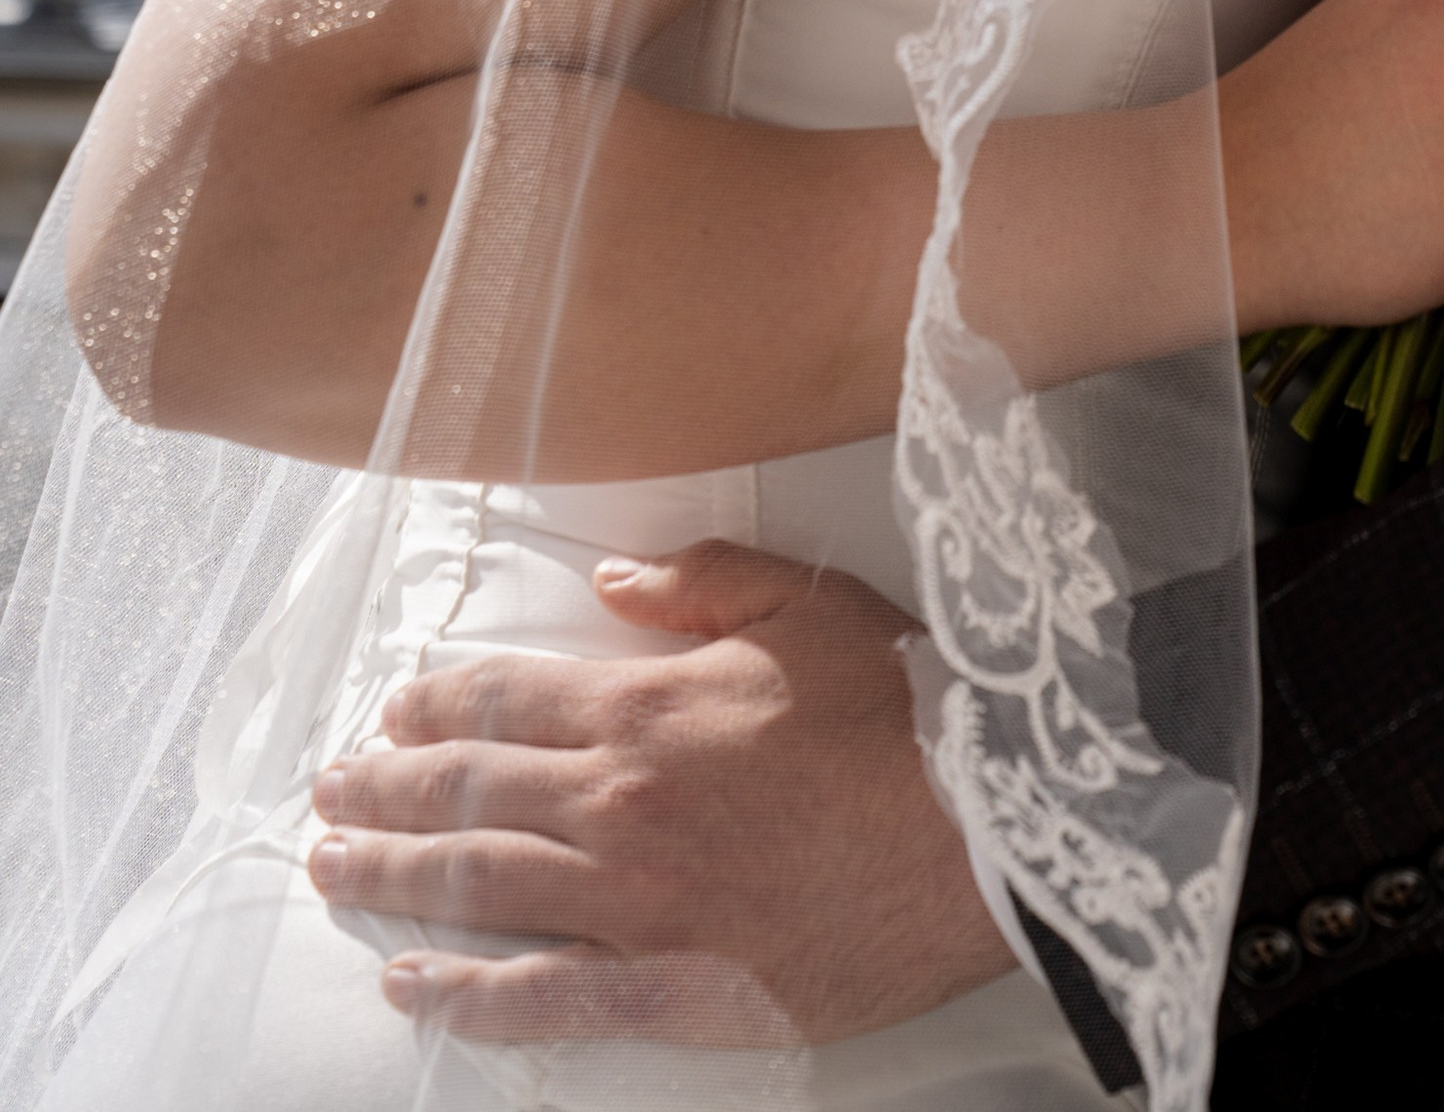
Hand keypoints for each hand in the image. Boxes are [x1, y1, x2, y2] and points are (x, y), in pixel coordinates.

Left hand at [307, 542, 1015, 1044]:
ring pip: (476, 888)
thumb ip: (705, 583)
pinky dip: (465, 993)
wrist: (985, 831)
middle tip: (329, 791)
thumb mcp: (811, 605)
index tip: (392, 710)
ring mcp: (633, 901)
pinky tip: (412, 984)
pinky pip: (542, 997)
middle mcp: (617, 802)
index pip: (502, 698)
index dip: (433, 702)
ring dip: (391, 876)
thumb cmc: (907, 714)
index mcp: (647, 705)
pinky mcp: (668, 986)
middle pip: (464, 791)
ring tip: (333, 870)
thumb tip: (616, 575)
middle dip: (383, 789)